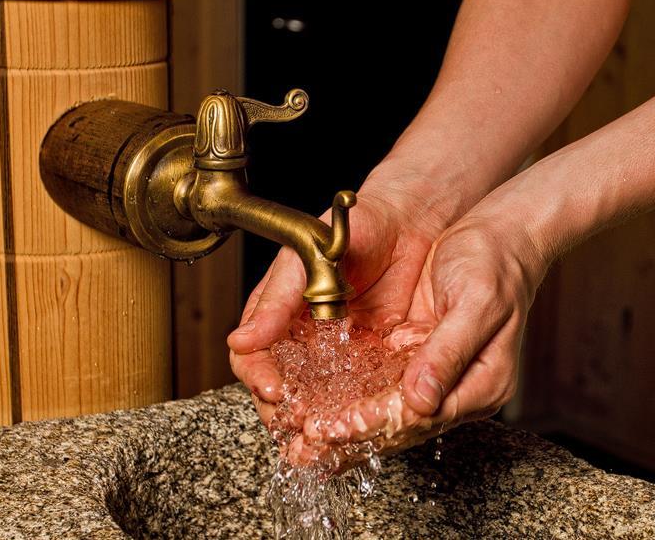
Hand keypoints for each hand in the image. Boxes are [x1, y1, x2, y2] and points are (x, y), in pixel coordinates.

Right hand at [227, 180, 450, 427]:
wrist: (412, 221)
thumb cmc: (355, 228)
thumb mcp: (308, 258)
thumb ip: (277, 299)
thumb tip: (242, 340)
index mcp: (279, 314)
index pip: (253, 356)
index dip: (258, 377)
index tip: (274, 390)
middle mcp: (304, 338)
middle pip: (280, 388)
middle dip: (284, 410)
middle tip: (299, 422)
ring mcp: (338, 352)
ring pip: (316, 397)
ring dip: (315, 418)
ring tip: (324, 432)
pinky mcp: (373, 360)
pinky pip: (359, 393)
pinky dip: (354, 411)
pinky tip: (358, 424)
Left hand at [294, 206, 550, 456]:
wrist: (498, 235)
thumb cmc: (496, 264)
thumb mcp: (478, 302)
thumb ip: (449, 352)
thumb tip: (423, 400)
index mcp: (483, 382)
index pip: (422, 416)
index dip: (377, 423)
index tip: (340, 427)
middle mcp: (458, 388)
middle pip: (400, 424)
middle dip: (354, 435)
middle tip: (307, 442)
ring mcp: (436, 375)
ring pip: (386, 411)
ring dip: (347, 423)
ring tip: (303, 435)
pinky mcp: (416, 358)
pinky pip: (381, 385)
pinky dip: (351, 397)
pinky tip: (320, 404)